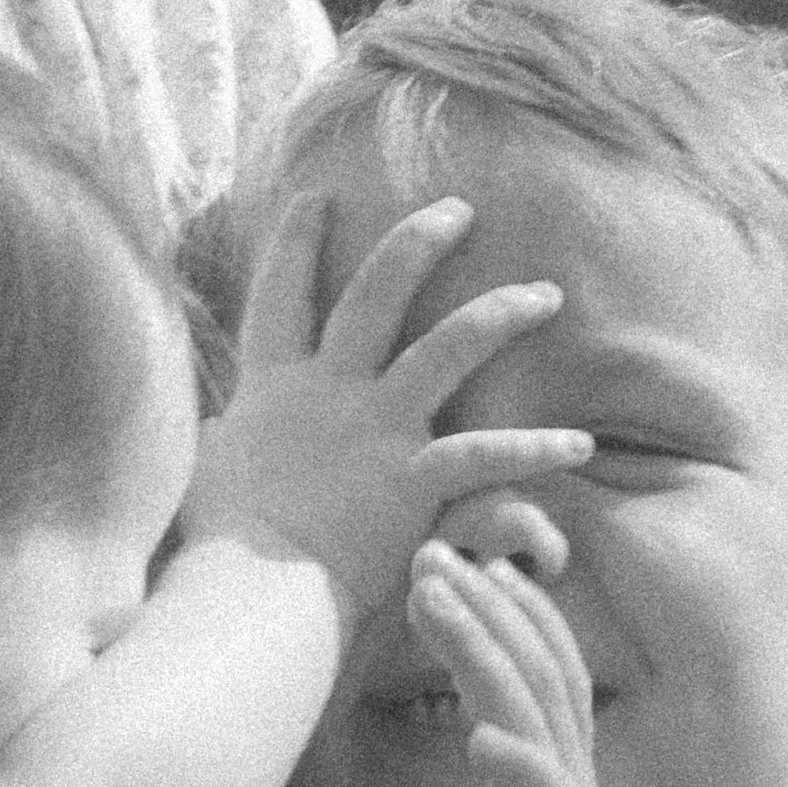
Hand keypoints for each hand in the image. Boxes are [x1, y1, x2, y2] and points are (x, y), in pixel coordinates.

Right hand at [177, 192, 592, 634]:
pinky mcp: (410, 478)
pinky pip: (487, 453)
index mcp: (273, 388)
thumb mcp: (209, 474)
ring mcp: (374, 430)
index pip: (282, 295)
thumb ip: (226, 441)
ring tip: (544, 295)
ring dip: (500, 313)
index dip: (298, 242)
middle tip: (459, 210)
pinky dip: (535, 449)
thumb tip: (221, 431)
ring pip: (446, 346)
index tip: (320, 195)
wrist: (250, 590)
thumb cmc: (222, 547)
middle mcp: (329, 392)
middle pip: (375, 292)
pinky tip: (578, 444)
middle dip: (417, 242)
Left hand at [330, 543, 629, 786]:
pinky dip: (520, 766)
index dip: (490, 622)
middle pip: (534, 674)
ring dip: (493, 653)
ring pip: (542, 715)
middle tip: (432, 552)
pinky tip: (479, 735)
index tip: (440, 572)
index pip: (525, 681)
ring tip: (444, 598)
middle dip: (485, 608)